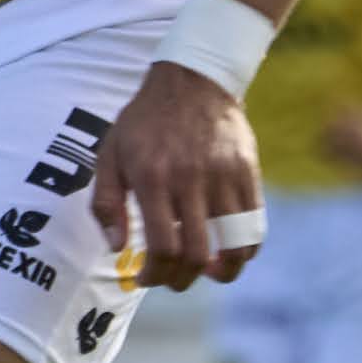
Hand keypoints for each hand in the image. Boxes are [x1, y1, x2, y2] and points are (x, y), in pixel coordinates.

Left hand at [88, 62, 263, 291]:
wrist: (192, 81)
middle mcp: (190, 179)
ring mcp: (224, 177)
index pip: (162, 246)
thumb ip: (106, 203)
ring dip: (219, 272)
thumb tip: (115, 247)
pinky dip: (244, 250)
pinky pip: (255, 226)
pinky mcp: (248, 174)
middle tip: (173, 281)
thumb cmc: (144, 123)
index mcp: (153, 177)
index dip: (155, 274)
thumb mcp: (110, 154)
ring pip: (232, 245)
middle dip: (182, 279)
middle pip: (196, 253)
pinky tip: (228, 253)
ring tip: (206, 272)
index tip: (146, 278)